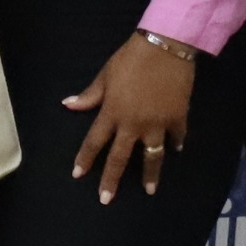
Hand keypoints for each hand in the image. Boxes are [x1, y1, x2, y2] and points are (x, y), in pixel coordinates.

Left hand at [65, 35, 196, 201]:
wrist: (165, 46)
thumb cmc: (131, 58)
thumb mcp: (105, 75)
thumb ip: (90, 95)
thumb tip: (68, 105)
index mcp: (112, 112)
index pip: (94, 142)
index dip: (85, 159)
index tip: (78, 175)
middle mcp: (133, 123)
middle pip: (120, 157)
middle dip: (111, 179)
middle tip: (106, 199)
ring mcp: (157, 122)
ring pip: (152, 155)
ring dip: (150, 174)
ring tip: (149, 190)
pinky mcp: (178, 117)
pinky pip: (176, 136)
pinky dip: (176, 144)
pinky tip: (175, 150)